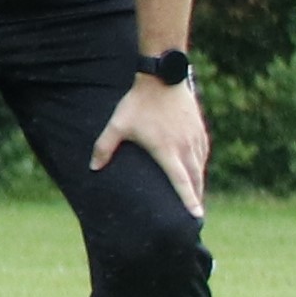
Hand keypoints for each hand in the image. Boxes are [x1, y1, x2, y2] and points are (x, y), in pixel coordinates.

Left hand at [93, 71, 210, 214]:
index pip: (180, 181)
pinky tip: (196, 174)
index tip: (196, 216)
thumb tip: (92, 168)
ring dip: (199, 185)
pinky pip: (202, 155)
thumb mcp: (117, 124)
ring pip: (200, 168)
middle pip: (195, 180)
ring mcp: (195, 139)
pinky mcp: (200, 131)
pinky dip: (200, 168)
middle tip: (196, 218)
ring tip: (196, 200)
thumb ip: (104, 147)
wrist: (162, 78)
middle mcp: (185, 147)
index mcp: (167, 150)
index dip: (188, 200)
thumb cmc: (138, 103)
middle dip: (196, 199)